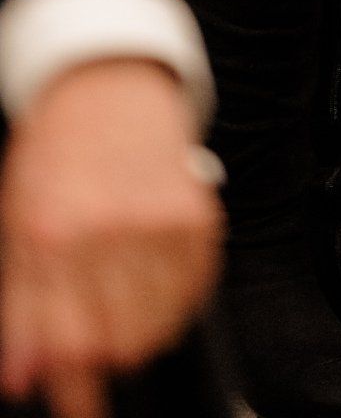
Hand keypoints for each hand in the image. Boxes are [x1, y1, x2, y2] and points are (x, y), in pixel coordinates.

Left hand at [0, 59, 221, 417]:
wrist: (107, 82)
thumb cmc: (55, 153)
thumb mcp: (16, 226)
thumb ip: (18, 308)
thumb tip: (21, 378)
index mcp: (48, 234)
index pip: (65, 344)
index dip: (73, 391)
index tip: (81, 409)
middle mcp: (105, 228)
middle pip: (117, 345)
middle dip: (106, 354)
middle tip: (100, 335)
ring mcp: (156, 219)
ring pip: (159, 326)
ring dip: (141, 328)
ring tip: (125, 295)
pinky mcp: (196, 211)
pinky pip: (194, 290)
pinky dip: (175, 296)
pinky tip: (153, 271)